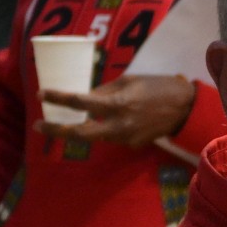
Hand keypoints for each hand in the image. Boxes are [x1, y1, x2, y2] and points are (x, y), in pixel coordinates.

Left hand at [35, 74, 195, 148]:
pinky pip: (113, 136)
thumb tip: (86, 99)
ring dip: (84, 127)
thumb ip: (105, 92)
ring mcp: (127, 138)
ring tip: (75, 119)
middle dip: (58, 130)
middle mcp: (120, 125)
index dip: (58, 98)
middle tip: (39, 126)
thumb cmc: (158, 87)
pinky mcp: (134, 144)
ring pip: (97, 136)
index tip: (41, 95)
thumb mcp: (129, 81)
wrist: (187, 109)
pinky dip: (108, 128)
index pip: (80, 103)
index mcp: (118, 104)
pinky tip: (115, 120)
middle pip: (81, 133)